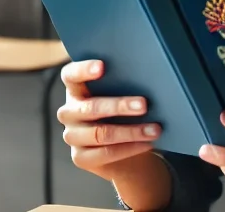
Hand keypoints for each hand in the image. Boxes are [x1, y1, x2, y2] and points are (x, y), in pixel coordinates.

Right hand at [56, 59, 161, 180]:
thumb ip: (123, 85)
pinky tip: (147, 143)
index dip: (84, 69)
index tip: (102, 67)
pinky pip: (106, 153)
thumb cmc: (123, 113)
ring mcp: (72, 136)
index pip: (71, 75)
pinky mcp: (80, 158)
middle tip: (144, 105)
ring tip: (155, 129)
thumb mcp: (120, 96)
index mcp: (75, 89)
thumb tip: (151, 79)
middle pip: (91, 107)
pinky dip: (130, 148)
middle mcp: (69, 112)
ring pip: (101, 133)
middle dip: (120, 106)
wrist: (124, 149)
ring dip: (131, 131)